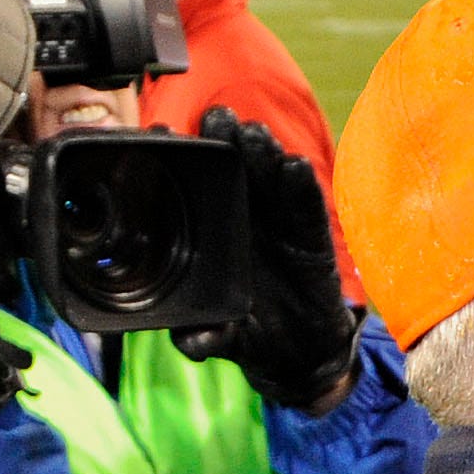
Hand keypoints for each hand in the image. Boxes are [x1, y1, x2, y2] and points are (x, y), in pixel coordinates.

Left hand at [171, 108, 359, 412]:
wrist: (299, 354)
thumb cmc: (251, 335)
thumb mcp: (224, 338)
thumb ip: (206, 336)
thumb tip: (190, 345)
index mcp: (213, 234)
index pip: (195, 188)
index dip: (180, 160)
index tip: (161, 133)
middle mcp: (244, 219)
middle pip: (234, 170)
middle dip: (225, 140)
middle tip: (218, 119)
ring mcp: (280, 225)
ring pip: (270, 179)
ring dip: (264, 153)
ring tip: (256, 136)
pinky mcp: (313, 239)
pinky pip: (308, 210)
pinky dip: (304, 189)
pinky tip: (297, 169)